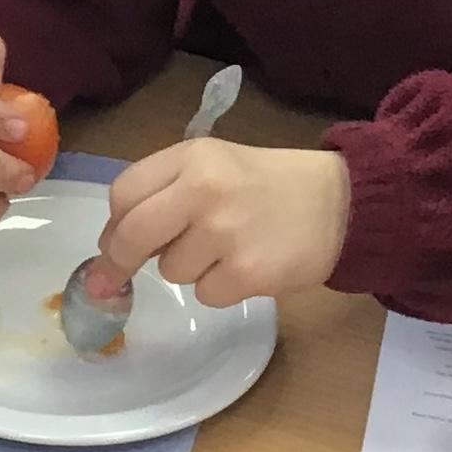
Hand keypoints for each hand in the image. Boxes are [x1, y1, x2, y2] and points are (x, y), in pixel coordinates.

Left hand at [98, 142, 349, 306]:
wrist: (340, 204)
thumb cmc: (267, 184)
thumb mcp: (214, 164)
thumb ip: (165, 191)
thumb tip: (112, 245)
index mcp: (192, 157)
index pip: (124, 193)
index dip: (113, 224)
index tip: (111, 244)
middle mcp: (204, 189)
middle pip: (132, 235)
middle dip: (118, 262)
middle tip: (115, 278)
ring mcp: (225, 233)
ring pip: (171, 270)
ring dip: (190, 269)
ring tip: (226, 248)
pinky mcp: (248, 272)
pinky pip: (206, 295)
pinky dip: (220, 289)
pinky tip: (246, 266)